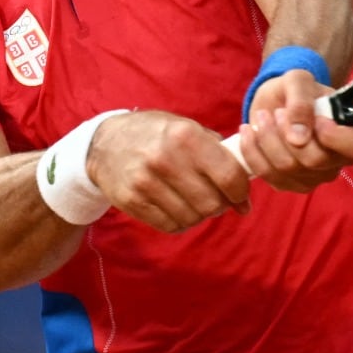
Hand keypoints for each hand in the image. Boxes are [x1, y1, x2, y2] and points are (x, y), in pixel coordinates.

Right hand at [87, 110, 250, 233]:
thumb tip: (247, 180)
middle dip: (221, 205)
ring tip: (194, 201)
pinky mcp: (132, 201)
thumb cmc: (156, 134)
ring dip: (200, 214)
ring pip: (193, 217)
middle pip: (212, 203)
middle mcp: (166, 159)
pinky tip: (177, 207)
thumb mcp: (186, 127)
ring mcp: (146, 182)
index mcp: (185, 136)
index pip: (229, 175)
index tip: (241, 197)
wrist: (105, 143)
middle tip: (218, 200)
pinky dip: (181, 221)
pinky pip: (171, 225)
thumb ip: (217, 150)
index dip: (241, 192)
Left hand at [234, 70, 352, 191]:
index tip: (316, 119)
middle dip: (287, 133)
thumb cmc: (296, 90)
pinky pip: (267, 174)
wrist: (276, 102)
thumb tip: (298, 138)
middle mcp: (337, 160)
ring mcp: (313, 177)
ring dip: (267, 139)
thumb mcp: (300, 81)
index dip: (333, 136)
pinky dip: (252, 151)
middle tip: (276, 112)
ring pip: (287, 168)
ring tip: (262, 117)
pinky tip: (248, 132)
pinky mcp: (288, 184)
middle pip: (314, 160)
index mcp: (352, 133)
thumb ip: (302, 102)